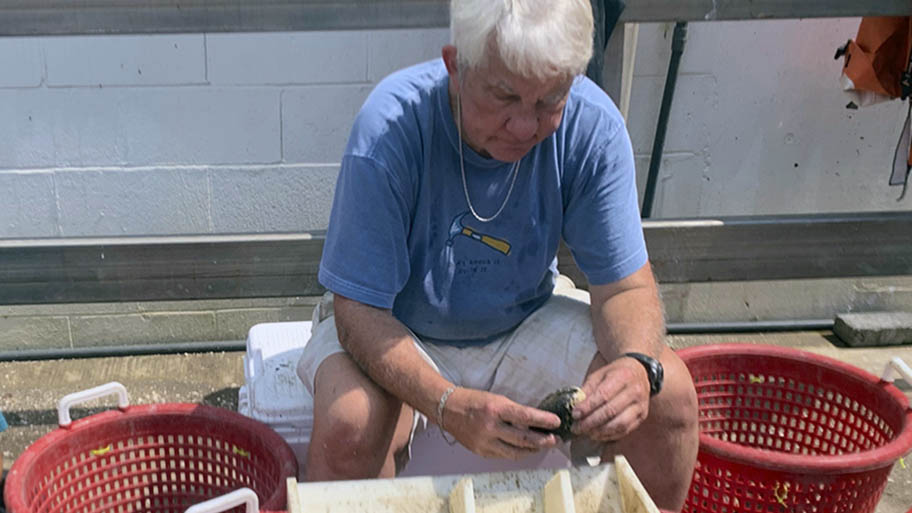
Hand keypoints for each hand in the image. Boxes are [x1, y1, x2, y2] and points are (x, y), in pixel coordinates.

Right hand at [441, 388, 561, 459]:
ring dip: (533, 450)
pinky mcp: (481, 451)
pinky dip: (517, 453)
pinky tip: (525, 449)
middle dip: (543, 440)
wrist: (448, 408)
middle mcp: (490, 427)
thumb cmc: (473, 400)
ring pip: (516, 452)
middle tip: (555, 439)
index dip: (543, 420)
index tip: (556, 422)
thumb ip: (514, 411)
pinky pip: (504, 455)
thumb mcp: (496, 399)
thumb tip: (535, 420)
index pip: (525, 416)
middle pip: (523, 438)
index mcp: (495, 409)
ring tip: (544, 446)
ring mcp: (485, 442)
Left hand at [571, 356, 650, 440]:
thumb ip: (588, 389)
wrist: (640, 373)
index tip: (575, 414)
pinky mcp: (642, 416)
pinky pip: (625, 430)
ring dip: (600, 431)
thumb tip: (576, 406)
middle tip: (577, 428)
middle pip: (611, 411)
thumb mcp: (600, 374)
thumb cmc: (616, 373)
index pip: (603, 395)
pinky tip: (598, 434)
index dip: (587, 407)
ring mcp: (640, 405)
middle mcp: (634, 391)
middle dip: (591, 422)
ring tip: (586, 433)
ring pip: (619, 424)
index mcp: (623, 376)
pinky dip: (609, 435)